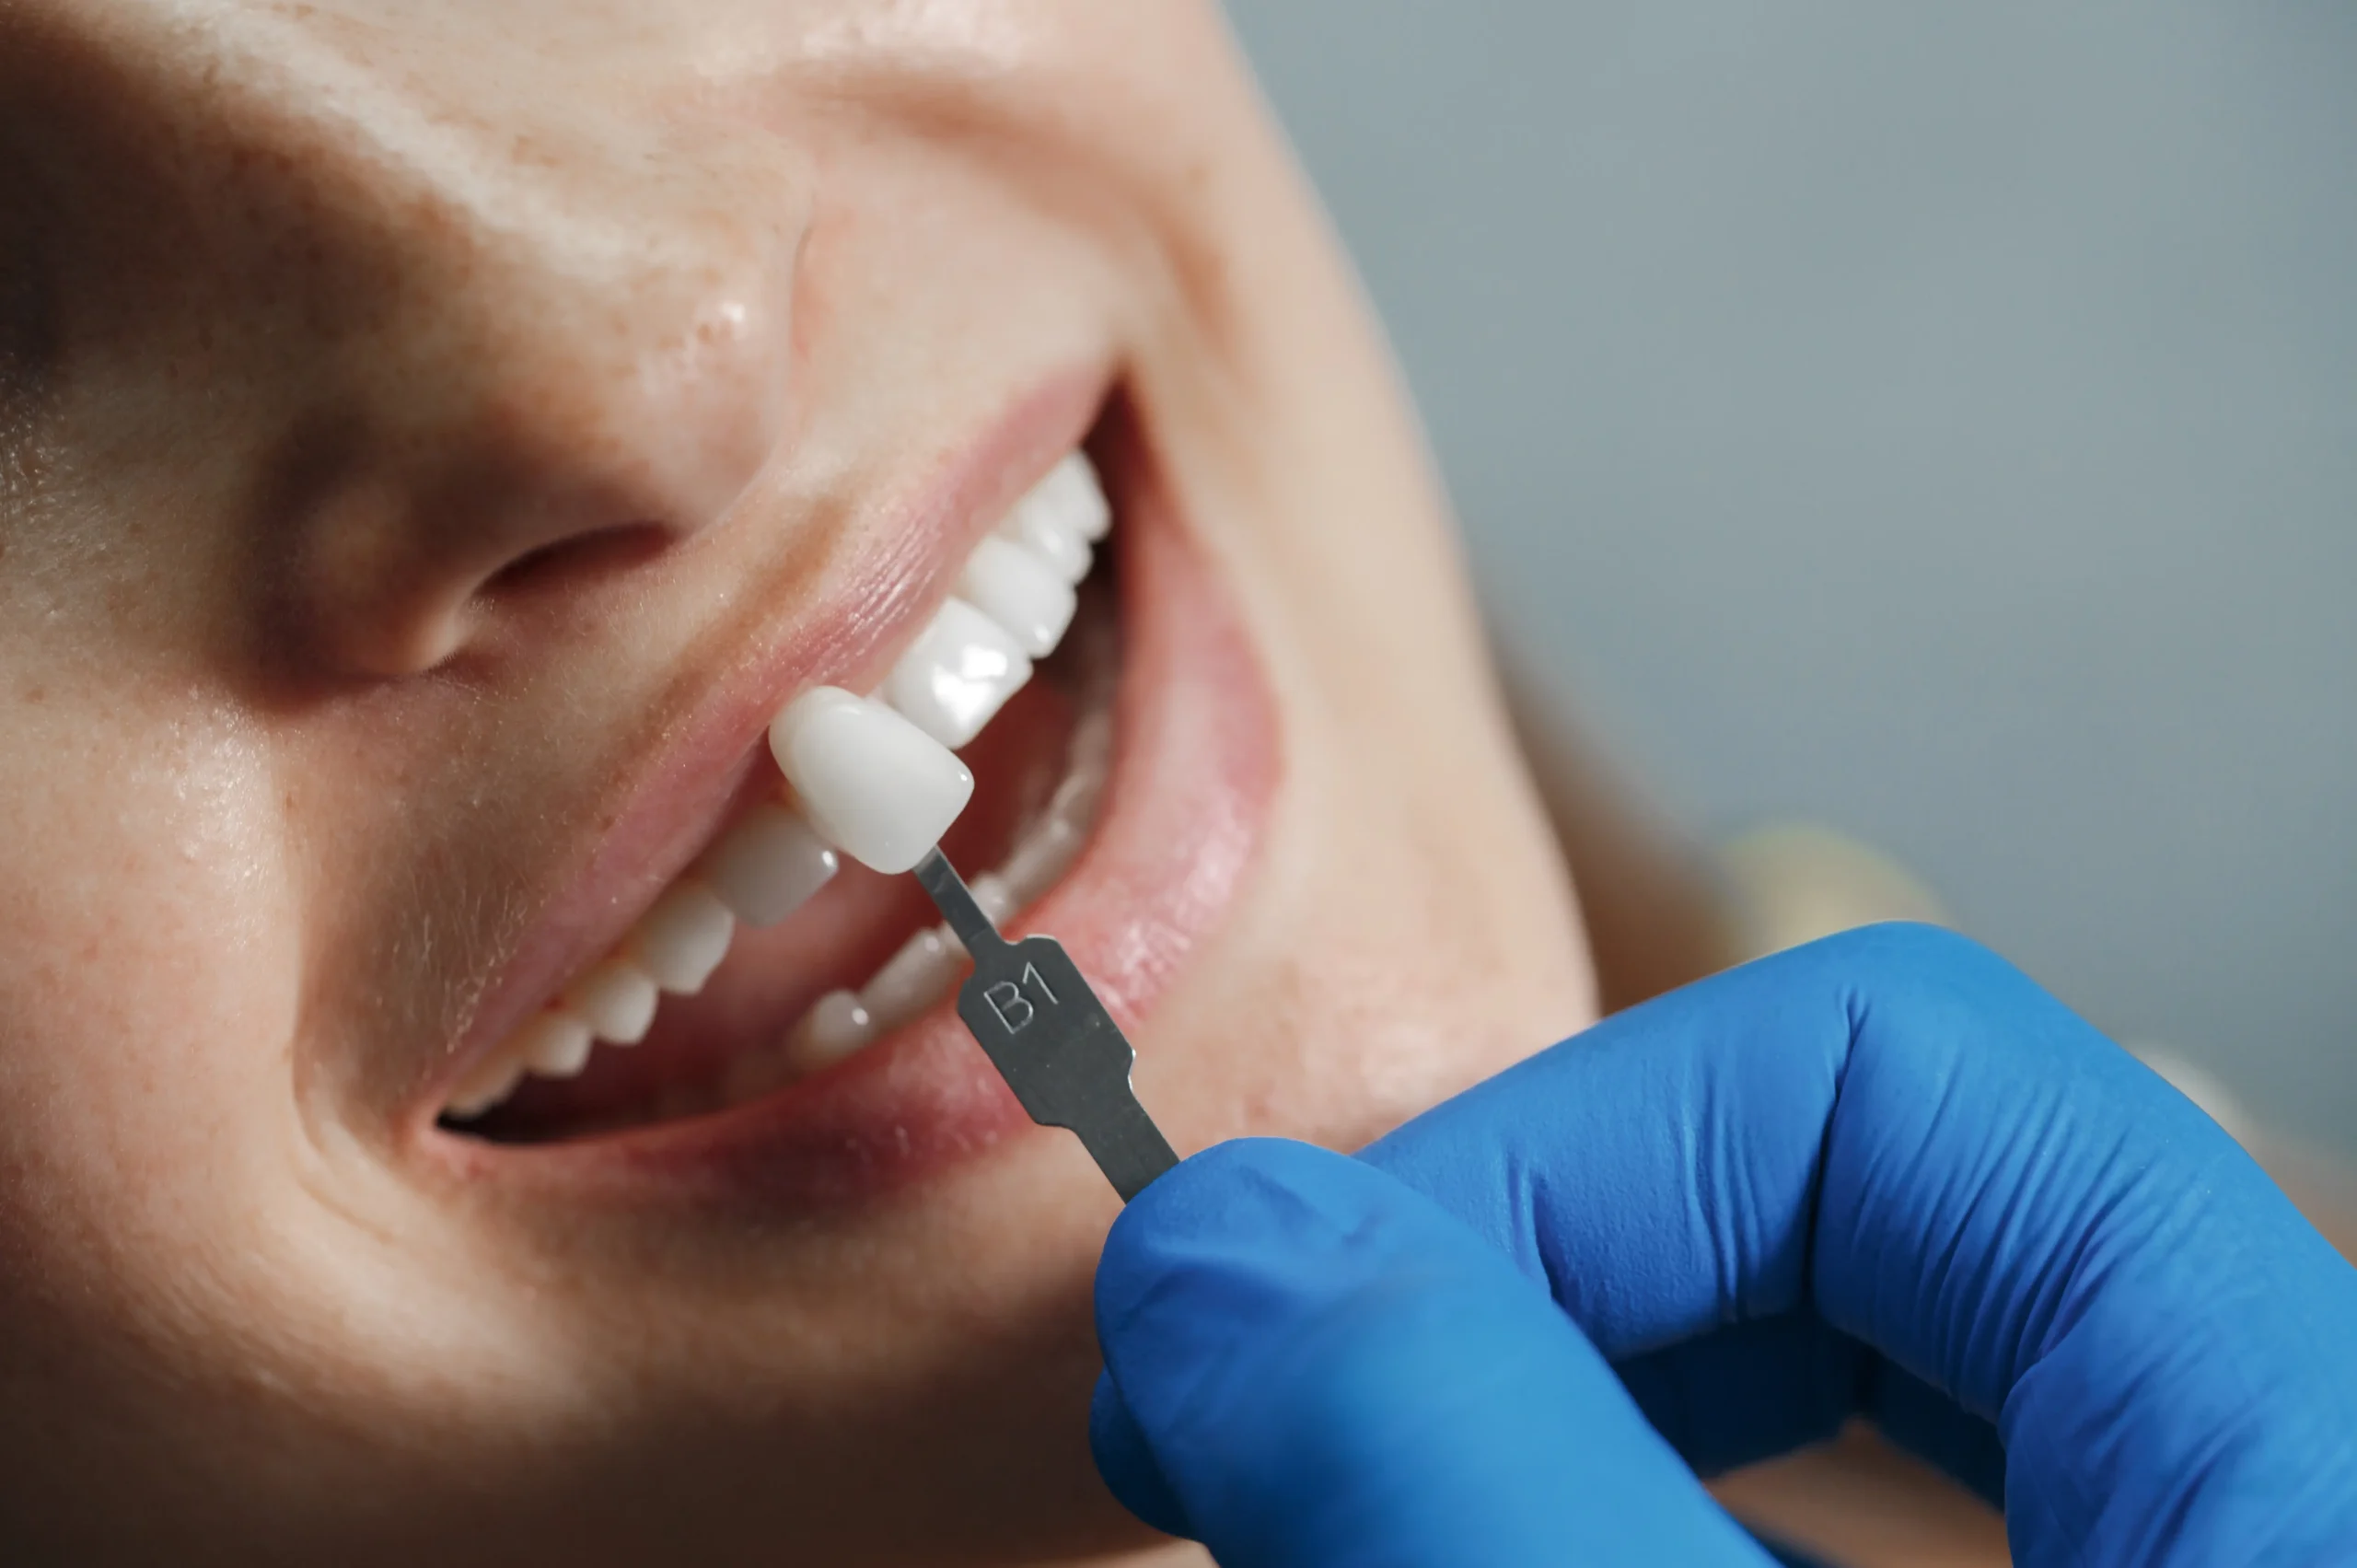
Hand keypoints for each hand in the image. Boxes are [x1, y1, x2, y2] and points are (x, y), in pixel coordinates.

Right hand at [1090, 924, 2356, 1565]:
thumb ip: (1482, 1477)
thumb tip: (1225, 1262)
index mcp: (2296, 1450)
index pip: (1893, 1061)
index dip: (1554, 1136)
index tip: (1300, 1291)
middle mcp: (2247, 1491)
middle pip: (1847, 1204)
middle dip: (1509, 1267)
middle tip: (1272, 1388)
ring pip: (1799, 1390)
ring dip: (1512, 1389)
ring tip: (1313, 1473)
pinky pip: (1776, 1522)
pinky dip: (1576, 1502)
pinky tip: (1437, 1528)